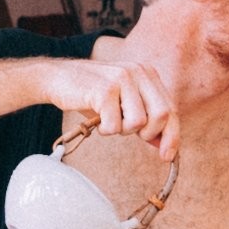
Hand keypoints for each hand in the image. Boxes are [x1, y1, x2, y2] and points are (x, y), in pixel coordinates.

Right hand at [45, 54, 176, 142]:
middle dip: (148, 134)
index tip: (167, 157)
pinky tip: (96, 119)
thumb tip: (164, 145)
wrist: (56, 78)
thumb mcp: (123, 103)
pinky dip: (105, 130)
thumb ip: (145, 117)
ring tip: (108, 120)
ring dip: (122, 130)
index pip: (171, 109)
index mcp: (147, 73)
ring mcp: (122, 78)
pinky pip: (115, 125)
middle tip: (127, 132)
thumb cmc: (91, 94)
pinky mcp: (104, 89)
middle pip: (162, 115)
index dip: (172, 136)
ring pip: (139, 122)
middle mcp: (138, 72)